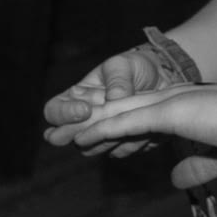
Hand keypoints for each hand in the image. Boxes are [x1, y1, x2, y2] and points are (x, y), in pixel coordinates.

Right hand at [41, 43, 170, 149]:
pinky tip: (144, 132)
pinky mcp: (122, 144)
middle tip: (97, 130)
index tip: (85, 110)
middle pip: (67, 138)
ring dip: (106, 141)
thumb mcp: (124, 65)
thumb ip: (117, 80)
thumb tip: (113, 99)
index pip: (53, 111)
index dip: (64, 114)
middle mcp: (84, 120)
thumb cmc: (135, 68)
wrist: (163, 79)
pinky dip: (129, 143)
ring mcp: (102, 135)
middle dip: (81, 135)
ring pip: (92, 149)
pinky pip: (119, 151)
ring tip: (125, 129)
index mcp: (76, 97)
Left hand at [53, 78, 216, 165]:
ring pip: (116, 115)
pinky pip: (128, 123)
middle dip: (87, 122)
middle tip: (58, 133)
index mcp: (184, 111)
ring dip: (85, 126)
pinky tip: (82, 138)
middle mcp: (170, 102)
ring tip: (57, 135)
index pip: (138, 120)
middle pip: (118, 112)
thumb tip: (174, 177)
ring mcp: (168, 105)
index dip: (111, 128)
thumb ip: (197, 166)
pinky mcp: (171, 112)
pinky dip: (102, 130)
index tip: (90, 139)